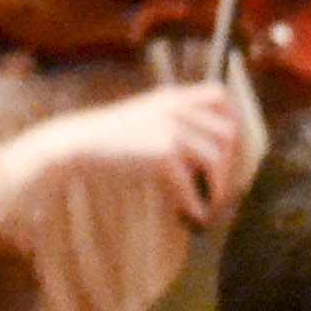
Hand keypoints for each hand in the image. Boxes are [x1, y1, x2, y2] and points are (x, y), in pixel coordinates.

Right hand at [58, 80, 249, 227]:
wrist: (77, 143)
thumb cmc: (109, 138)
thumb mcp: (147, 117)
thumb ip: (176, 124)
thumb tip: (209, 154)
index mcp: (173, 97)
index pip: (220, 97)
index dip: (232, 123)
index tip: (229, 151)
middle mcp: (176, 108)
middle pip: (226, 133)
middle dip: (229, 164)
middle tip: (219, 186)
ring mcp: (170, 129)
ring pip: (215, 158)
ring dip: (217, 186)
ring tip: (209, 203)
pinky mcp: (162, 153)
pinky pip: (191, 182)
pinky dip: (195, 202)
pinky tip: (193, 214)